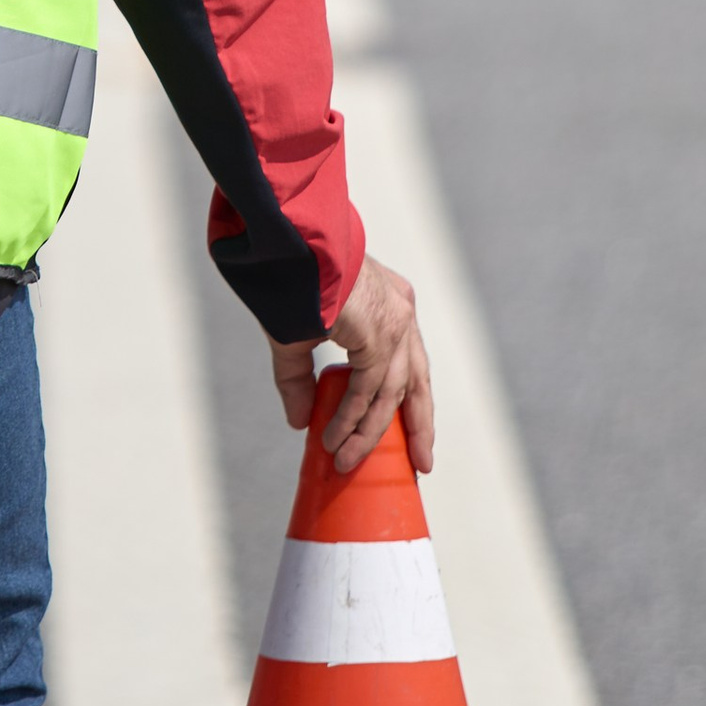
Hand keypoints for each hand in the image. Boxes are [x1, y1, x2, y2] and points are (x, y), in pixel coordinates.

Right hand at [269, 254, 434, 476]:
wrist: (284, 242)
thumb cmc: (289, 276)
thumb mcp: (298, 334)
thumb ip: (301, 380)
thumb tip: (300, 423)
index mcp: (390, 304)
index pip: (409, 362)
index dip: (411, 401)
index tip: (414, 435)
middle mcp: (400, 313)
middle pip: (417, 381)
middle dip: (417, 425)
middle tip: (420, 463)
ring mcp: (394, 322)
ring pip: (391, 392)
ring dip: (368, 432)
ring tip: (347, 461)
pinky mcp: (379, 332)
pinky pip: (369, 389)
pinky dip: (353, 418)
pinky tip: (337, 439)